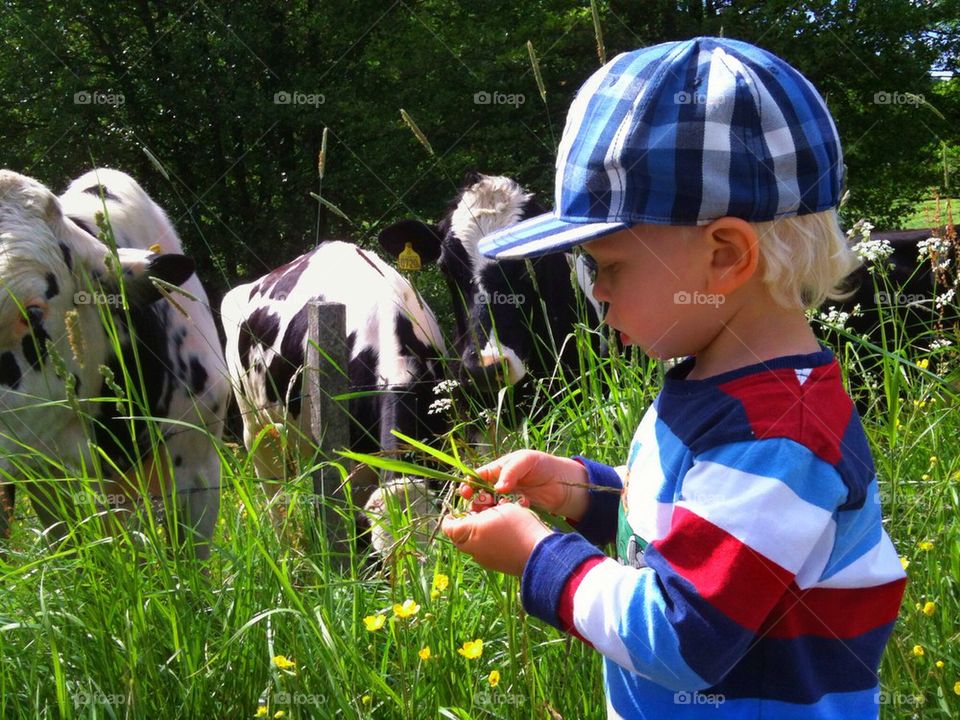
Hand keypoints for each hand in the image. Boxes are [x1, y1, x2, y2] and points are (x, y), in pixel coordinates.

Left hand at [441, 501, 553, 575]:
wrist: (539, 554)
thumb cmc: (518, 526)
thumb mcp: (500, 509)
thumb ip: (482, 511)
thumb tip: (472, 517)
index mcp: (469, 534)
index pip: (449, 527)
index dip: (451, 516)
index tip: (457, 509)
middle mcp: (473, 550)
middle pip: (461, 535)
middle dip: (467, 522)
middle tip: (478, 511)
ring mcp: (485, 560)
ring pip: (474, 543)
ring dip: (478, 531)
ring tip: (494, 520)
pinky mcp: (496, 565)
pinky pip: (486, 550)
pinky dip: (489, 540)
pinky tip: (503, 532)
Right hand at [462, 450, 588, 520]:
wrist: (566, 485)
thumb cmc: (544, 466)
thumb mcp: (526, 460)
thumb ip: (510, 471)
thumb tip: (497, 488)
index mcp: (496, 471)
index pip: (475, 478)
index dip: (468, 486)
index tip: (467, 492)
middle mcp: (498, 487)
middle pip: (478, 497)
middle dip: (478, 502)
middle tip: (487, 504)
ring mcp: (506, 502)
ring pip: (489, 510)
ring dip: (492, 511)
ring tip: (503, 507)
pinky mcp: (515, 514)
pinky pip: (504, 518)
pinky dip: (506, 517)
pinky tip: (517, 512)